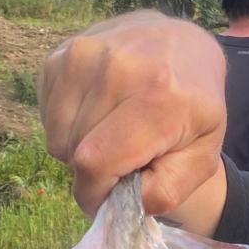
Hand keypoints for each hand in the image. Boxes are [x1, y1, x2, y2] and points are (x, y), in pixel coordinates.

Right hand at [39, 11, 226, 218]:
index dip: (95, 194)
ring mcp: (84, 53)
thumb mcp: (201, 157)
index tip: (108, 200)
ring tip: (112, 133)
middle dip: (94, 171)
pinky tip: (97, 110)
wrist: (184, 45)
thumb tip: (118, 203)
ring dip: (78, 148)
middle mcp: (116, 67)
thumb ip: (166, 191)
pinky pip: (47, 115)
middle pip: (74, 152)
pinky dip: (68, 124)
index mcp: (157, 98)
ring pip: (56, 136)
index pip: (95, 162)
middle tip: (123, 159)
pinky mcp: (62, 52)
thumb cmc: (195, 109)